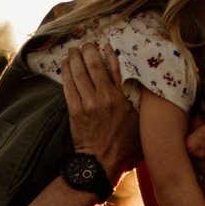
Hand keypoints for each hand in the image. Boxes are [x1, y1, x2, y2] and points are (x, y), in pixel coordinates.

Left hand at [63, 42, 138, 174]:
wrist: (101, 162)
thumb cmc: (124, 144)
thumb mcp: (138, 121)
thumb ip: (137, 101)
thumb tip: (139, 85)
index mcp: (121, 98)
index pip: (114, 68)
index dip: (108, 53)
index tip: (104, 44)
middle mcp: (104, 97)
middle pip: (94, 65)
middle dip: (88, 51)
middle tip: (86, 43)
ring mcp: (88, 103)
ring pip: (79, 73)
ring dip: (75, 58)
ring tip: (73, 50)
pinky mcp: (75, 110)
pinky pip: (68, 86)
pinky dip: (66, 72)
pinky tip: (65, 64)